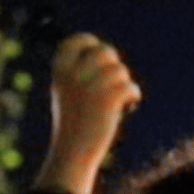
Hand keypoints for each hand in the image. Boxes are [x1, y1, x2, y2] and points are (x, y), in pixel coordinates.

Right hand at [49, 34, 141, 168]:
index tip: (100, 53)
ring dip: (124, 82)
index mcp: (60, 70)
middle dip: (114, 65)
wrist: (72, 152)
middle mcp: (73, 74)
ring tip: (120, 98)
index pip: (78, 40)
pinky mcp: (108, 99)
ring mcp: (90, 85)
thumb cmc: (72, 124)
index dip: (92, 43)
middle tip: (115, 82)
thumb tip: (103, 51)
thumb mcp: (67, 92)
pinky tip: (132, 103)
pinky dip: (134, 94)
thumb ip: (80, 71)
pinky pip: (129, 86)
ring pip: (120, 70)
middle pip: (104, 52)